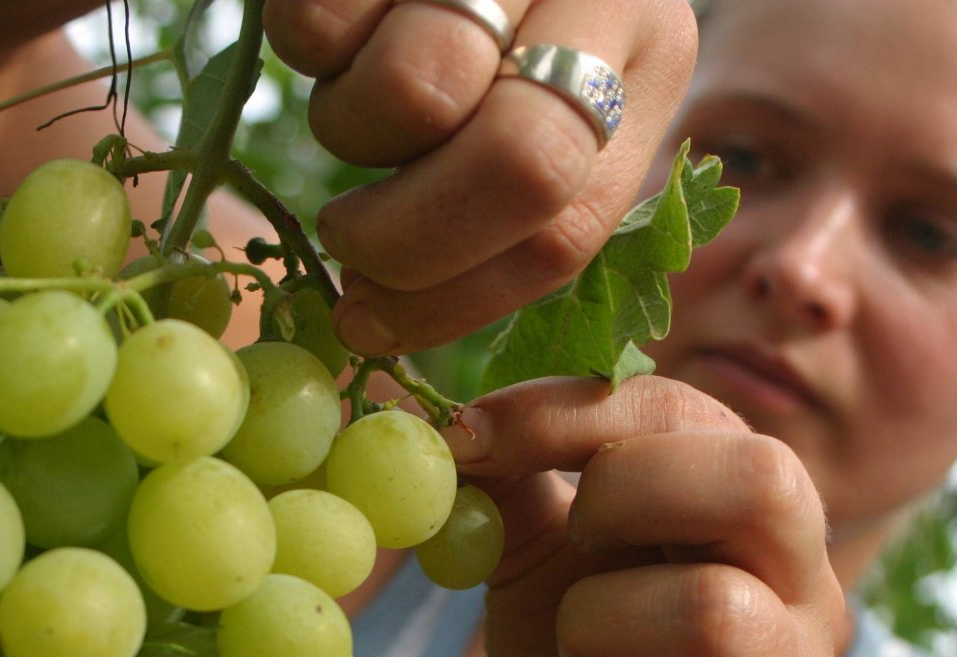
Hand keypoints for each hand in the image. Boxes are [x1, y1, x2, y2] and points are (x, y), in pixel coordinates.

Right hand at [264, 0, 696, 354]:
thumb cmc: (495, 17)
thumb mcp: (544, 108)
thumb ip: (508, 210)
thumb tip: (372, 327)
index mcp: (649, 62)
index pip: (571, 224)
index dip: (458, 300)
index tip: (369, 326)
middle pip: (521, 164)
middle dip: (409, 239)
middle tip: (345, 239)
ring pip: (413, 91)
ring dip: (351, 130)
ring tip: (355, 98)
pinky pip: (320, 23)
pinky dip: (307, 44)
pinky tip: (340, 22)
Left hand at [444, 375, 845, 656]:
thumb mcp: (544, 561)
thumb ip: (515, 484)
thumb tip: (447, 423)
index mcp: (758, 517)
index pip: (691, 413)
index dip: (569, 410)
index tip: (464, 434)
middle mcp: (810, 595)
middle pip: (762, 482)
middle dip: (627, 493)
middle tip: (572, 543)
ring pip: (710, 614)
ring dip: (594, 629)